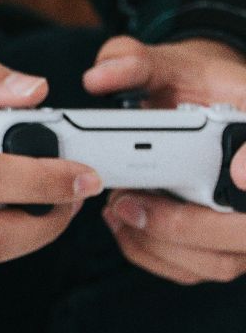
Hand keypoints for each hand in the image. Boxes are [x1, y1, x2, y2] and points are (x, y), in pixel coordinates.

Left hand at [84, 35, 245, 283]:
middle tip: (127, 201)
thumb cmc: (193, 87)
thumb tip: (101, 77)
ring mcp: (244, 226)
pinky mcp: (226, 249)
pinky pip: (196, 270)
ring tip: (117, 207)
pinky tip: (123, 225)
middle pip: (245, 232)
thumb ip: (136, 62)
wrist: (203, 109)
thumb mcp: (169, 65)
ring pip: (221, 261)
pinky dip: (154, 255)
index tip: (234, 169)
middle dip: (186, 224)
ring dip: (162, 243)